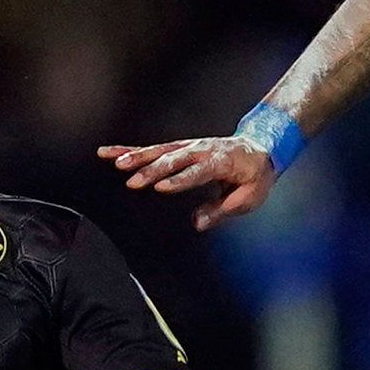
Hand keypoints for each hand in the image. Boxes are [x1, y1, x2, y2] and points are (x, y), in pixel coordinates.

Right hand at [100, 134, 275, 232]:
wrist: (259, 148)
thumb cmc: (253, 175)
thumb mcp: (248, 198)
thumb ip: (221, 210)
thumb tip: (198, 223)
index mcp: (221, 161)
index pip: (198, 171)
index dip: (179, 180)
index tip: (161, 188)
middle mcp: (202, 149)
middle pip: (174, 159)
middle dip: (152, 170)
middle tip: (133, 182)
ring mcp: (189, 146)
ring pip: (160, 150)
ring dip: (138, 157)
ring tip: (117, 163)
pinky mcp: (179, 147)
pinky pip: (153, 148)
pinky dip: (131, 150)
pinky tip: (111, 154)